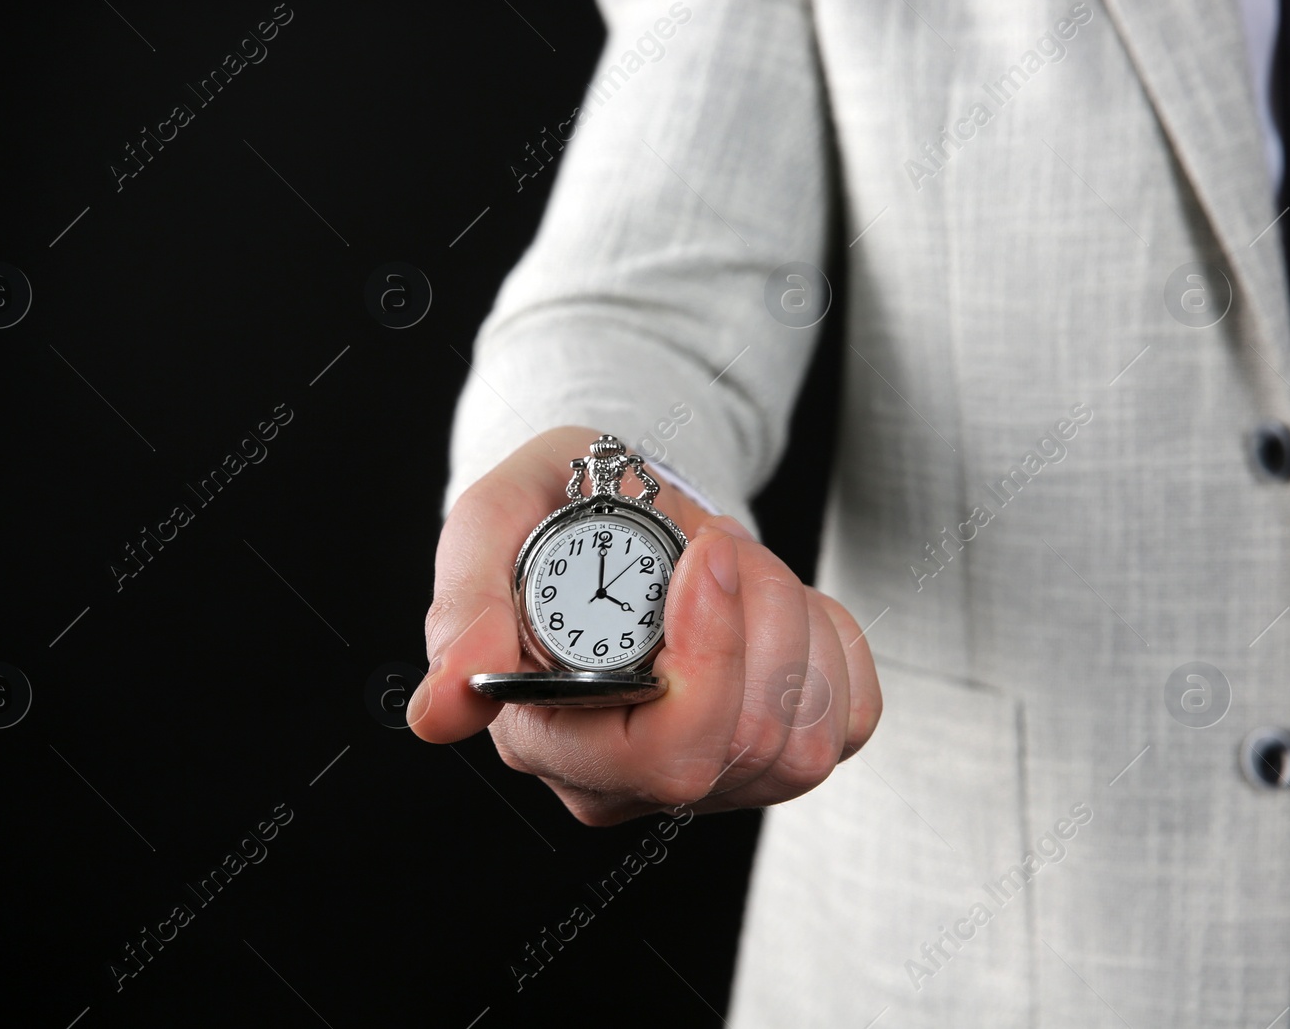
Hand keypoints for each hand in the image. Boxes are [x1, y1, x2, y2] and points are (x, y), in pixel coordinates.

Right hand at [411, 426, 881, 825]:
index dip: (709, 662)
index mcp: (552, 740)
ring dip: (792, 621)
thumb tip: (440, 713)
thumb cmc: (552, 514)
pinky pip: (850, 719)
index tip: (702, 553)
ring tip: (733, 565)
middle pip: (748, 746)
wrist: (617, 507)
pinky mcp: (777, 754)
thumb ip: (463, 611)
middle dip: (758, 618)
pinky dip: (831, 643)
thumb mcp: (491, 525)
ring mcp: (712, 778)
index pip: (662, 759)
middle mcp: (631, 781)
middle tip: (714, 542)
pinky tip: (775, 607)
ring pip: (806, 740)